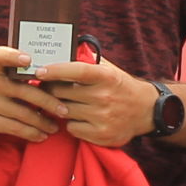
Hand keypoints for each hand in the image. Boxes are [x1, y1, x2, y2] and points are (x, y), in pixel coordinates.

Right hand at [0, 45, 66, 142]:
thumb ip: (18, 70)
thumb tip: (57, 74)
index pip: (1, 55)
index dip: (14, 56)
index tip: (29, 59)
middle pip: (24, 91)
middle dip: (49, 102)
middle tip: (64, 110)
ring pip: (23, 113)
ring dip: (43, 122)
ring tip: (55, 126)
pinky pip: (15, 128)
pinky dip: (31, 133)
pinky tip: (41, 135)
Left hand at [37, 56, 158, 147]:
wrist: (146, 111)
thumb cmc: (120, 87)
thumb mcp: (109, 70)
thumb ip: (87, 60)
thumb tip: (62, 50)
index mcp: (106, 76)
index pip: (76, 71)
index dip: (55, 70)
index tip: (39, 71)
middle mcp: (104, 96)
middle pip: (62, 92)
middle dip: (52, 89)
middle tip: (48, 88)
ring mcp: (103, 117)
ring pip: (64, 111)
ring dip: (61, 107)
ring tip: (68, 103)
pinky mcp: (101, 135)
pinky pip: (72, 128)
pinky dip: (72, 123)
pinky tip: (81, 118)